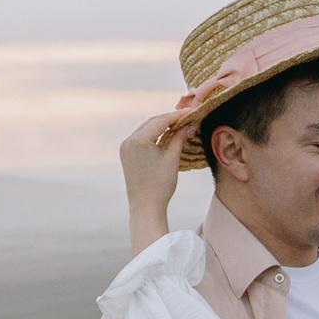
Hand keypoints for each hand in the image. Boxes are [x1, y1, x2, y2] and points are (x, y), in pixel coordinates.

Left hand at [120, 109, 202, 254]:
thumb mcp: (173, 158)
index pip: (161, 120)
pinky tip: (166, 134)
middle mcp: (129, 141)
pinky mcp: (127, 154)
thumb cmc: (160, 185)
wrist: (145, 206)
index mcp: (139, 140)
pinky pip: (142, 138)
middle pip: (152, 122)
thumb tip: (190, 124)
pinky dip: (154, 134)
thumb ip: (179, 137)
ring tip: (180, 124)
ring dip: (162, 125)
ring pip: (146, 129)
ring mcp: (126, 147)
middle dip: (170, 119)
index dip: (178, 115)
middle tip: (188, 117)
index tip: (192, 111)